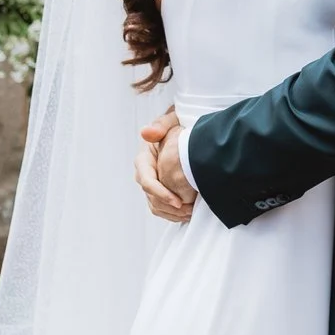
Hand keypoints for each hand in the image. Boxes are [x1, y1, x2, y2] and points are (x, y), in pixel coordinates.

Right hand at [133, 107, 194, 222]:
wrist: (185, 131)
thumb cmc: (178, 124)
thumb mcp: (172, 120)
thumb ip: (161, 124)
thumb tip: (146, 132)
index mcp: (144, 158)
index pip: (146, 180)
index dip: (161, 193)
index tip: (178, 201)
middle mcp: (145, 173)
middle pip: (151, 196)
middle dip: (168, 206)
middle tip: (189, 211)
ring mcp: (152, 183)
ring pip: (155, 205)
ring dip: (171, 213)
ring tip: (190, 214)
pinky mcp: (160, 190)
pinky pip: (161, 208)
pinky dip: (172, 214)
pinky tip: (187, 214)